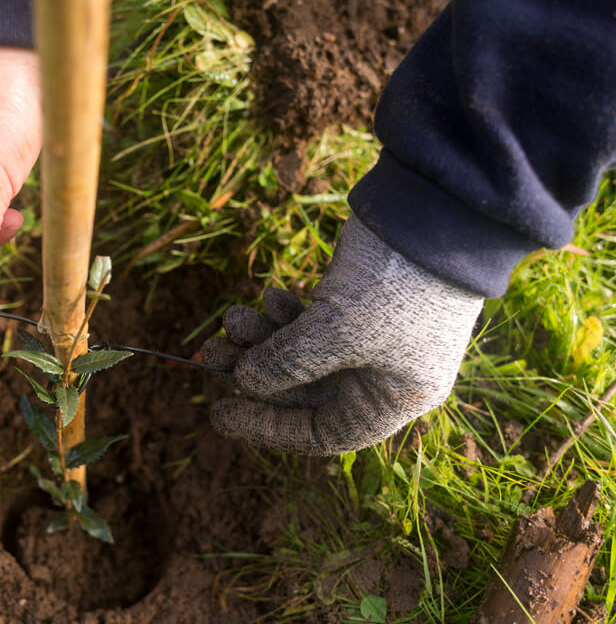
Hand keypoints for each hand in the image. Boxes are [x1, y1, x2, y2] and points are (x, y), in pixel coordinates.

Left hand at [201, 216, 482, 454]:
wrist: (436, 212)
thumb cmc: (398, 284)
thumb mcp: (337, 331)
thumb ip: (287, 363)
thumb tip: (244, 381)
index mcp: (393, 400)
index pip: (323, 432)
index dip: (269, 425)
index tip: (221, 411)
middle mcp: (382, 376)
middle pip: (305, 391)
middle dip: (257, 371)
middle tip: (210, 352)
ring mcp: (371, 338)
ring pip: (303, 353)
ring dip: (264, 338)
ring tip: (231, 316)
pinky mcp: (359, 305)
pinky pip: (312, 324)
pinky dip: (286, 315)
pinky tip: (267, 296)